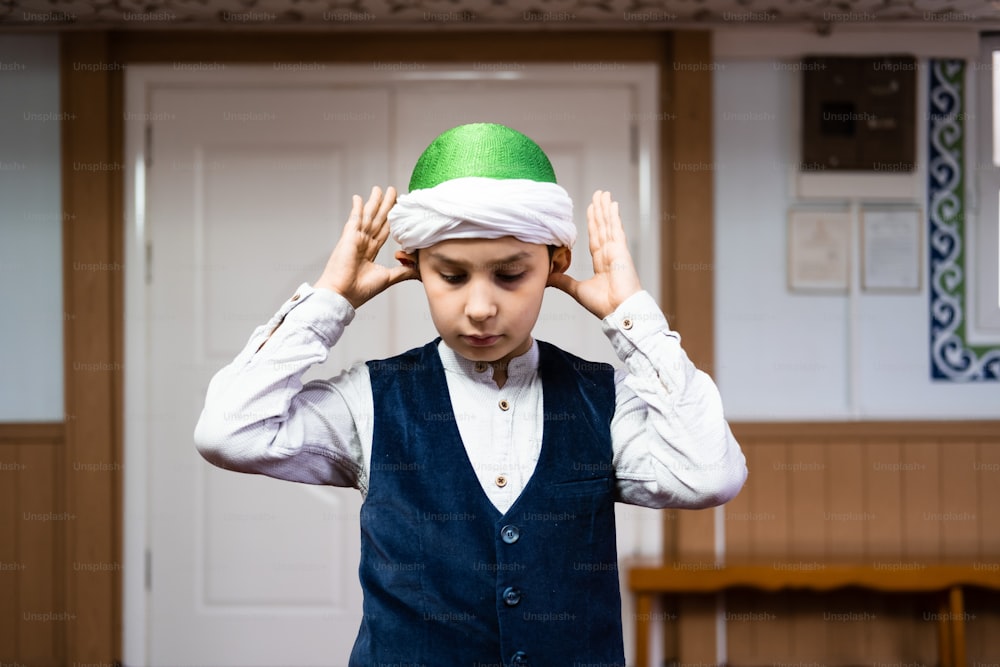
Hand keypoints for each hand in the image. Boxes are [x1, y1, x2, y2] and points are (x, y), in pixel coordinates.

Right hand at [314, 186, 417, 308]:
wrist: (342, 295)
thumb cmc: (360, 290)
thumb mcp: (388, 278)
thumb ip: (403, 271)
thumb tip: (420, 270)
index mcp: (370, 251)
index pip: (383, 231)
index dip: (392, 220)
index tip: (399, 210)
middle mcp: (362, 243)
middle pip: (378, 220)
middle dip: (386, 206)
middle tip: (393, 191)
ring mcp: (355, 239)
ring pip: (368, 216)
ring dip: (374, 202)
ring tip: (380, 189)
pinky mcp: (348, 238)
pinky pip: (354, 219)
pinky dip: (357, 208)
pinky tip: (359, 198)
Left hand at [547, 190, 641, 318]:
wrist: (619, 311)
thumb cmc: (604, 305)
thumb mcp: (576, 290)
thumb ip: (563, 281)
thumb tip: (547, 276)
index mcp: (602, 263)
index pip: (595, 238)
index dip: (593, 223)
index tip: (590, 210)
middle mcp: (609, 254)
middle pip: (602, 227)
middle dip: (599, 211)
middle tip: (597, 195)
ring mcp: (617, 251)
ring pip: (608, 225)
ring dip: (605, 209)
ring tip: (603, 194)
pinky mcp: (621, 251)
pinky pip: (616, 229)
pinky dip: (614, 216)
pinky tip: (612, 204)